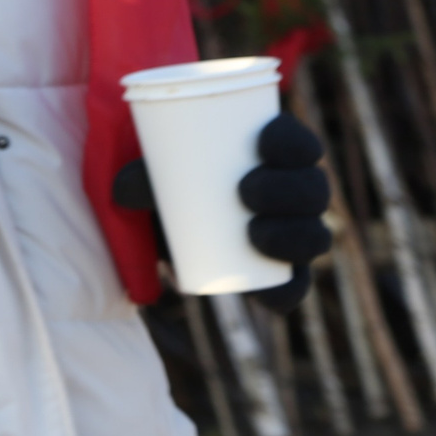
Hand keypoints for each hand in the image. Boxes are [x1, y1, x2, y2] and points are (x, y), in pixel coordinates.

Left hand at [112, 114, 331, 313]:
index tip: (261, 142)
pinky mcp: (280, 271)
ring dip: (292, 234)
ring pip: (314, 235)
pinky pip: (295, 286)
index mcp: (278, 157)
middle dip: (288, 189)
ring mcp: (293, 233)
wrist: (169, 223)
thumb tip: (121, 191)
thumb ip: (141, 176)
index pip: (302, 145)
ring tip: (254, 233)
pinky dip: (286, 292)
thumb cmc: (173, 181)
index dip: (293, 141)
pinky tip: (270, 294)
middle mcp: (296, 194)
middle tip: (246, 190)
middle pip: (314, 189)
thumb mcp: (158, 173)